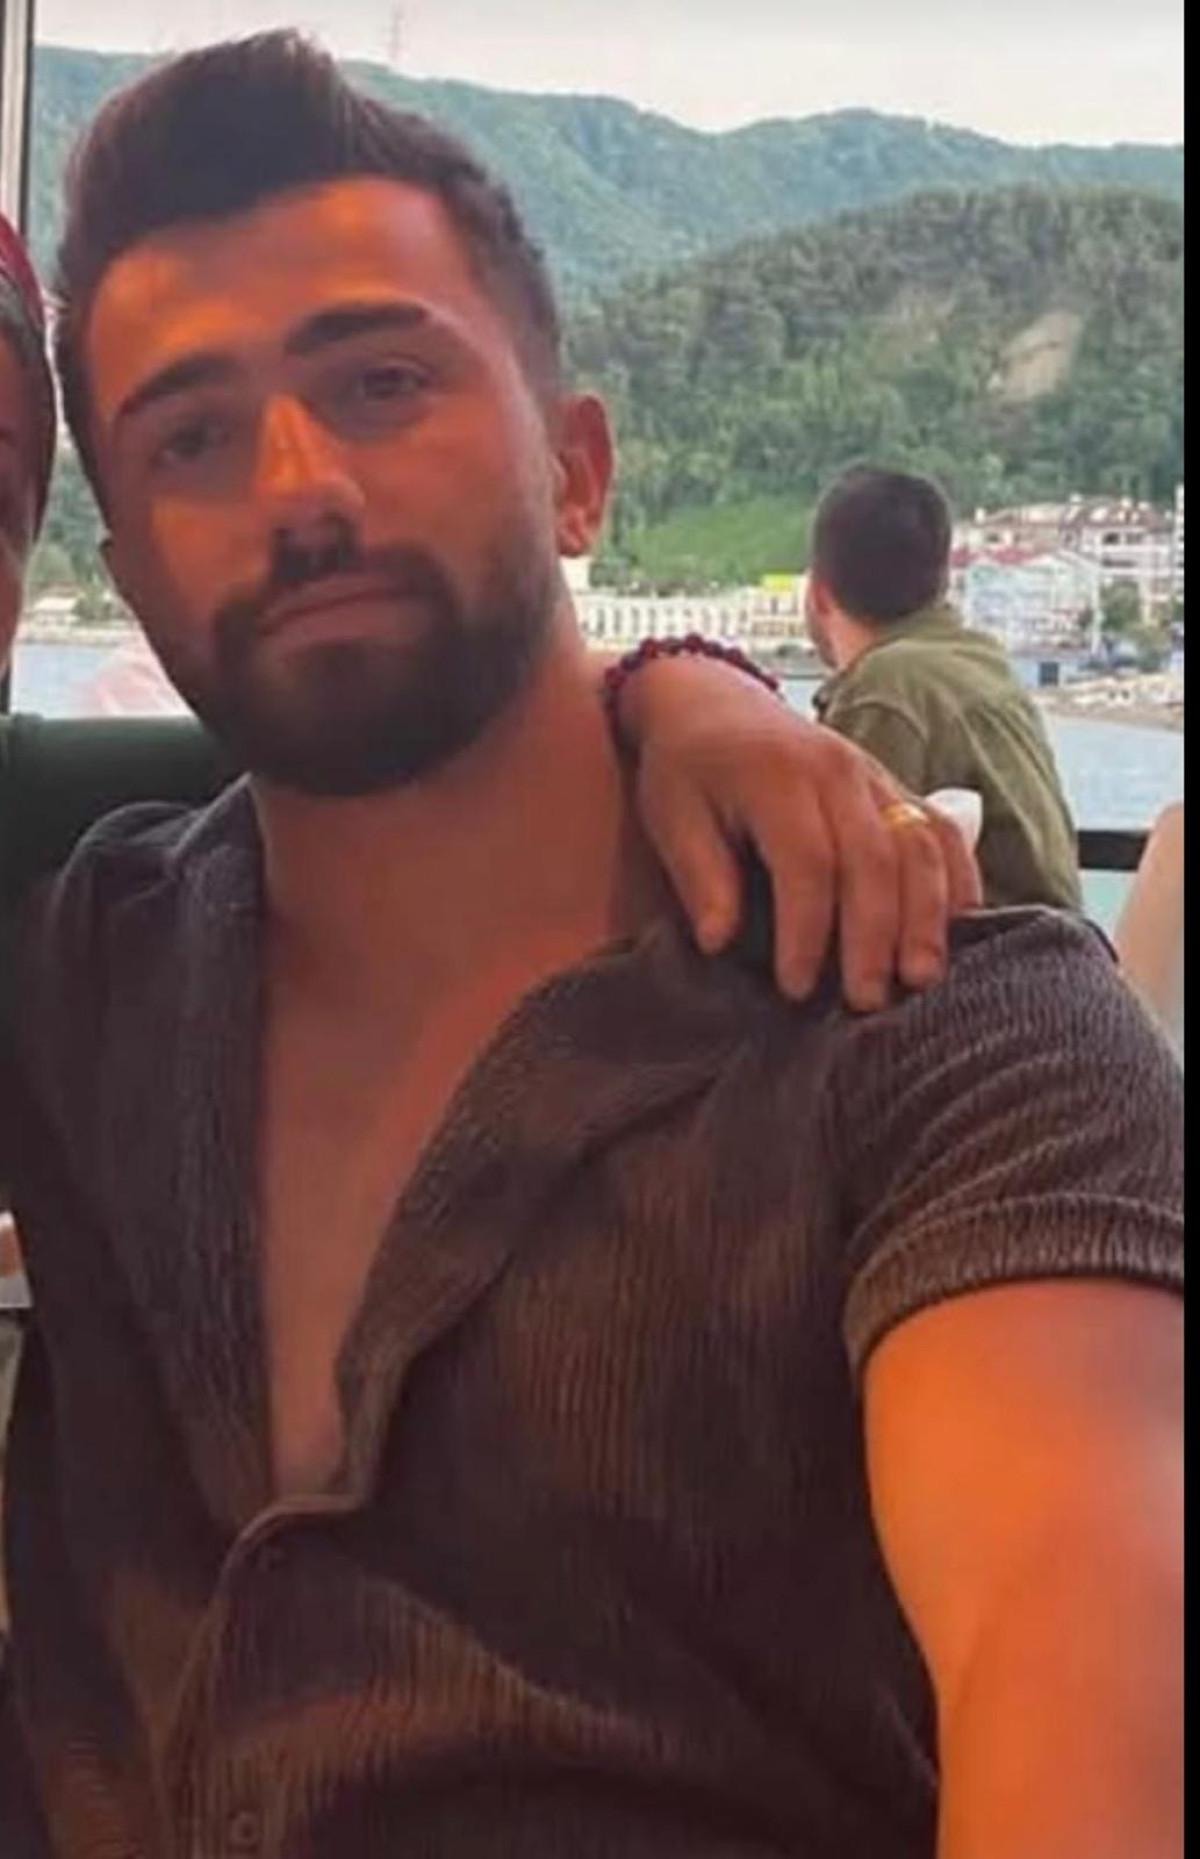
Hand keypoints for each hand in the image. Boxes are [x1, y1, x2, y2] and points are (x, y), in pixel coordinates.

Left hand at [617, 655, 981, 1009]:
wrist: (714, 702)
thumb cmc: (688, 769)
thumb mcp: (671, 817)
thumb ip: (700, 876)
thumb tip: (720, 943)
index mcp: (778, 777)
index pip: (806, 861)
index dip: (806, 930)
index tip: (795, 987)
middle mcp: (838, 771)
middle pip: (874, 859)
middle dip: (874, 937)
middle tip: (867, 1001)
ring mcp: (876, 777)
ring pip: (920, 846)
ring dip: (926, 917)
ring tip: (920, 979)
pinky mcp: (897, 788)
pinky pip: (942, 833)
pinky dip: (958, 882)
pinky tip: (957, 933)